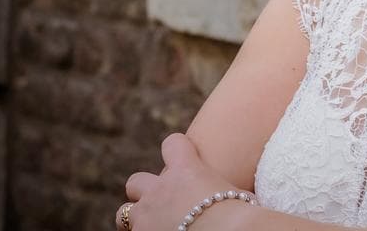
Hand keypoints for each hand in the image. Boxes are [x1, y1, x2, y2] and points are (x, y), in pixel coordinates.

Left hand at [125, 133, 242, 228]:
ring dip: (137, 217)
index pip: (172, 143)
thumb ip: (226, 190)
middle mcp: (160, 189)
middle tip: (163, 203)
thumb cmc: (240, 215)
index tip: (184, 158)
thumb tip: (243, 196)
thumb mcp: (238, 194)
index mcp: (187, 170)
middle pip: (136, 181)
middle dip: (145, 191)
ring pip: (123, 212)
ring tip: (154, 224)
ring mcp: (146, 216)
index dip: (177, 149)